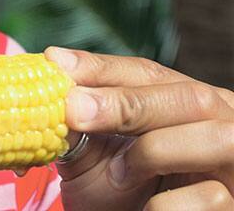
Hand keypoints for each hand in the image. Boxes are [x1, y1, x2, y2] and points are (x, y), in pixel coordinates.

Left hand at [45, 47, 233, 210]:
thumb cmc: (116, 193)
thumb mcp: (94, 153)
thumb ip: (81, 124)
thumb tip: (45, 89)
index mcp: (185, 104)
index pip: (149, 73)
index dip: (103, 67)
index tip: (57, 63)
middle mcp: (221, 125)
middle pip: (190, 98)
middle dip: (127, 102)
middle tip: (73, 109)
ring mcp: (233, 167)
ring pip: (216, 139)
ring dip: (153, 151)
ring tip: (117, 175)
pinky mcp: (233, 206)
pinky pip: (209, 198)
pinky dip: (165, 205)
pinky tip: (146, 209)